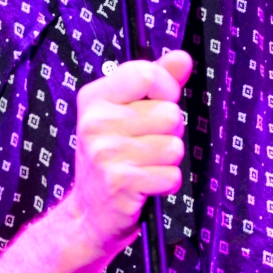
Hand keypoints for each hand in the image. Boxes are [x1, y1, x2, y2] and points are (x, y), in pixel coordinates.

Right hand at [63, 50, 191, 257]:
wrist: (89, 214)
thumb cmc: (112, 158)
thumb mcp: (126, 113)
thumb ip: (156, 82)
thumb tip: (183, 58)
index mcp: (95, 98)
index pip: (148, 74)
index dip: (167, 89)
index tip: (160, 103)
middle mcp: (95, 123)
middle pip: (170, 113)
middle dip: (169, 132)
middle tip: (145, 145)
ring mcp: (106, 153)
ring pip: (174, 146)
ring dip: (167, 161)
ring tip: (144, 166)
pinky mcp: (120, 183)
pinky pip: (172, 175)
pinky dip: (166, 183)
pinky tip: (145, 185)